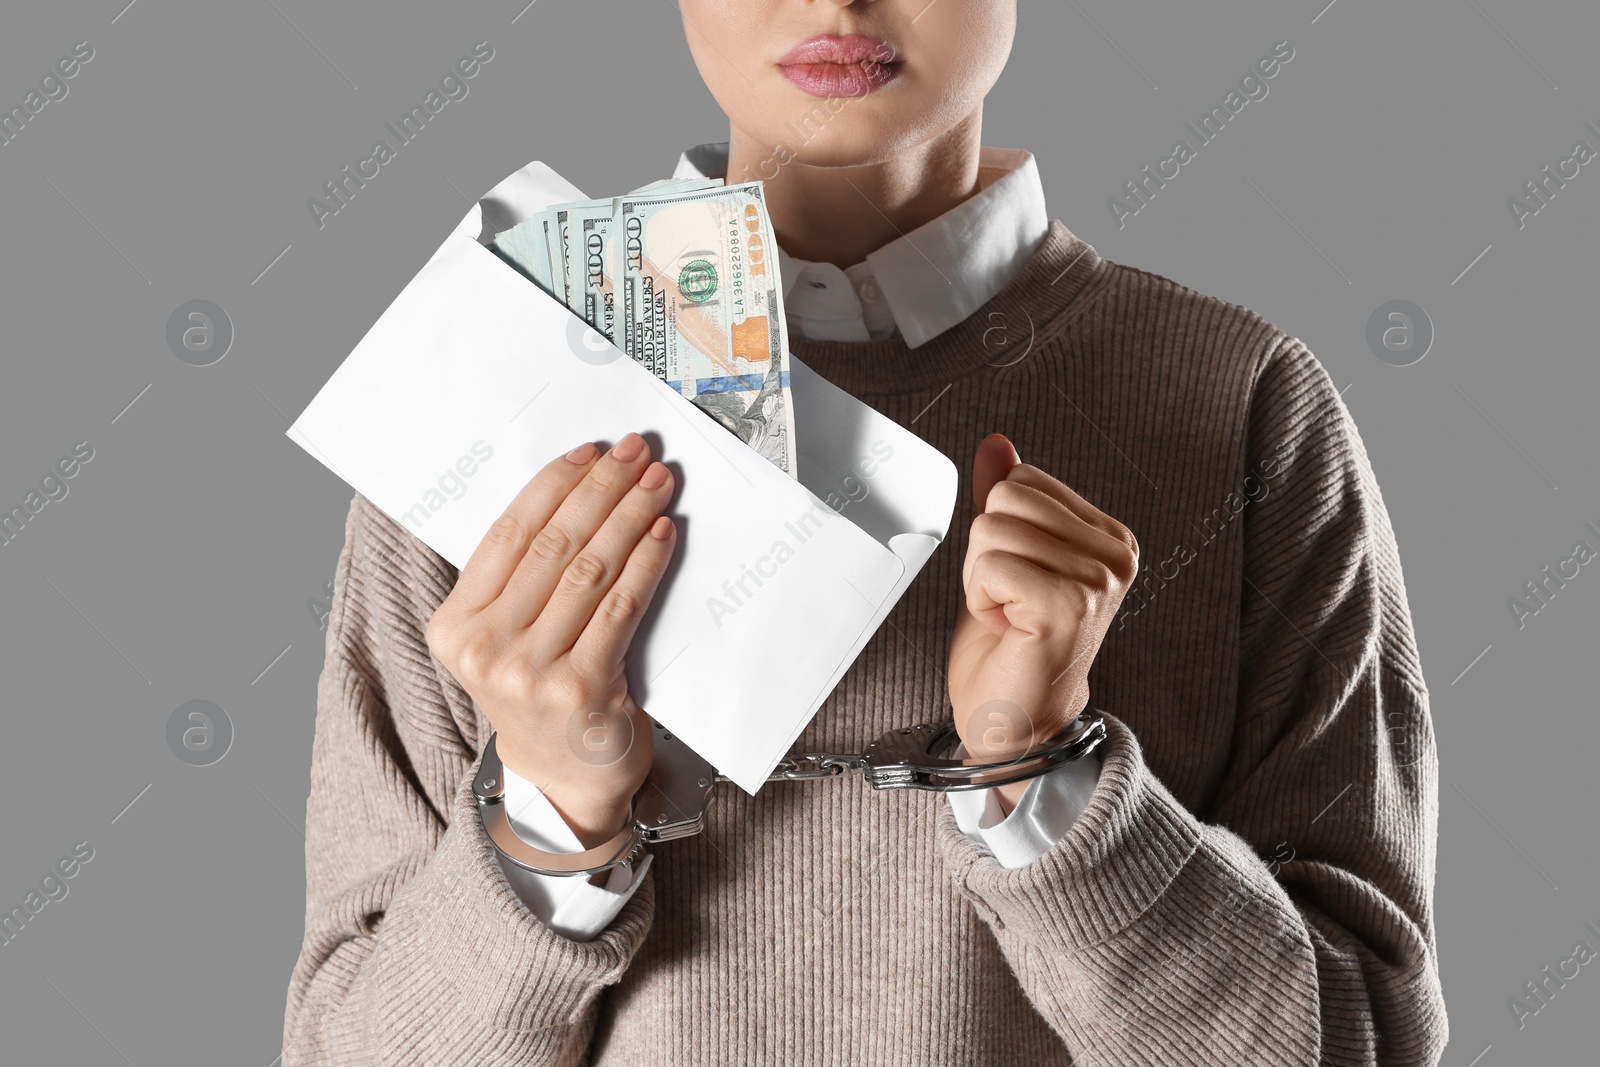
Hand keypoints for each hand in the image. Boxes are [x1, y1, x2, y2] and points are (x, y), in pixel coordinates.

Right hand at [426, 432, 676, 848]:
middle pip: (552, 544)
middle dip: (601, 489)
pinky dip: (646, 564)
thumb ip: (520, 580)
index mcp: (455, 626)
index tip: (593, 452)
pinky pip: (621, 607)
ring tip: (657, 484)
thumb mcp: (505, 638)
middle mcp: (485, 648)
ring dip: (630, 517)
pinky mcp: (581, 688)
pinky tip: (663, 535)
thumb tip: (577, 490)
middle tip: (637, 454)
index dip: (555, 485)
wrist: (564, 778)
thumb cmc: (540, 693)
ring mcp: (530, 672)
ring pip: (589, 569)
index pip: (508, 534)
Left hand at [948, 434, 1138, 811]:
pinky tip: (1008, 629)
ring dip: (981, 578)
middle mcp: (1114, 555)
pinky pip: (990, 563)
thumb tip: (996, 443)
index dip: (999, 530)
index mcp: (1109, 538)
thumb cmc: (1012, 649)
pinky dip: (980, 599)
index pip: (1024, 480)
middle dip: (985, 551)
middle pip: (1006, 497)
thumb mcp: (1002, 558)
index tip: (1018, 583)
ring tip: (1010, 616)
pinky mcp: (1068, 603)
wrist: (1017, 723)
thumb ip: (1003, 499)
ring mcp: (1097, 579)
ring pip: (991, 527)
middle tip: (1009, 601)